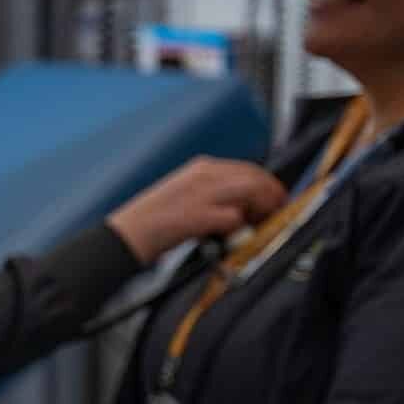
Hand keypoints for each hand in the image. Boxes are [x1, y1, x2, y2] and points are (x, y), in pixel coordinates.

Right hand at [106, 157, 287, 264]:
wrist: (127, 235)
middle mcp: (203, 176)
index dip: (268, 184)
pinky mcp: (196, 216)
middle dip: (272, 195)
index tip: (275, 199)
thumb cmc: (155, 219)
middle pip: (254, 177)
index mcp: (200, 168)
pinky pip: (233, 218)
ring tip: (260, 223)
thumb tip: (245, 203)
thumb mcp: (186, 193)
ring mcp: (200, 195)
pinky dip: (239, 228)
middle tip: (276, 213)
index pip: (248, 168)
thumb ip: (215, 192)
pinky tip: (234, 235)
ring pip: (250, 191)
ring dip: (261, 208)